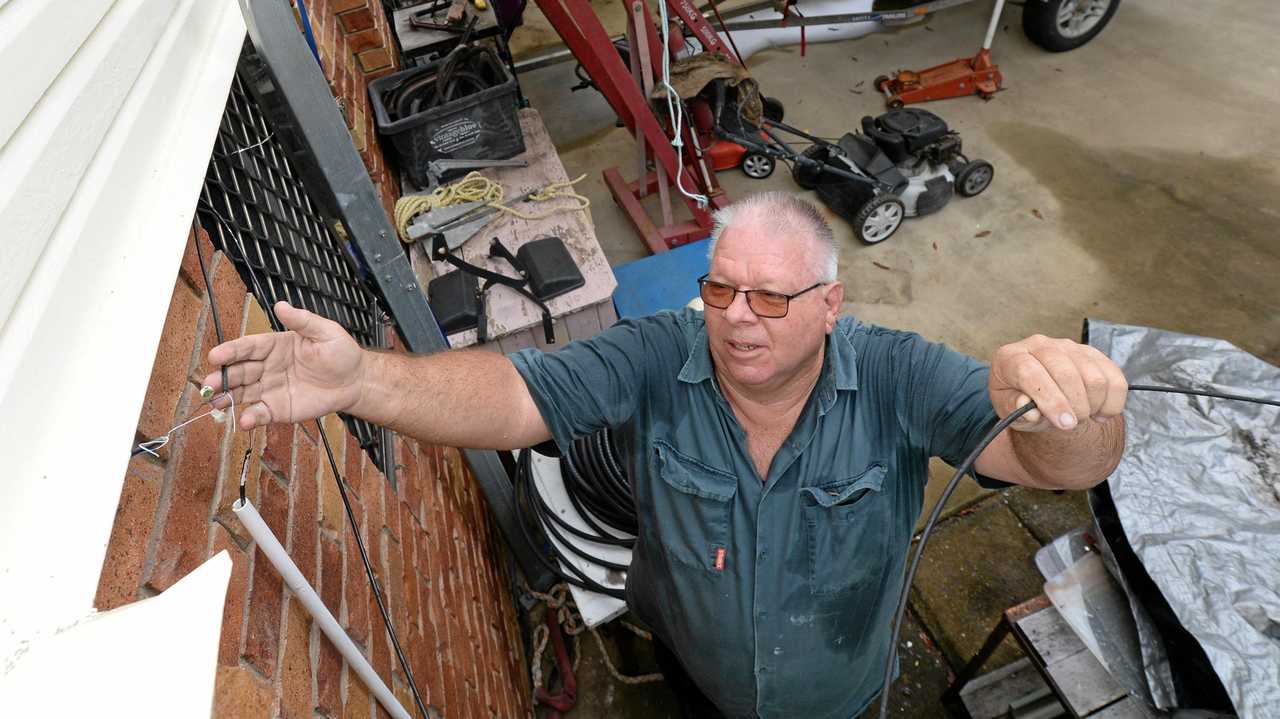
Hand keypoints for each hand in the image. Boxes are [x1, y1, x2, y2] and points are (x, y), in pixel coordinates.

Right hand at [201, 302, 366, 430]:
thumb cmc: (340, 353)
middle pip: (239, 371)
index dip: (230, 351)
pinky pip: (261, 413)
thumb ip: (302, 321)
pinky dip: (251, 418)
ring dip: (227, 398)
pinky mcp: (278, 408)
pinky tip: (245, 421)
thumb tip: (281, 305)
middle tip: (209, 384)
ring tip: (216, 403)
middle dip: (222, 378)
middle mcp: (267, 367)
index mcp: (274, 345)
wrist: (355, 381)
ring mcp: (270, 389)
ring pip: (243, 393)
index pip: (247, 347)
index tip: (215, 355)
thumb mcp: (325, 332)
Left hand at [989, 335, 1127, 431]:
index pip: (1030, 373)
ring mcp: (1067, 346)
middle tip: (1071, 424)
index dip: (1050, 400)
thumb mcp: (1007, 409)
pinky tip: (1101, 413)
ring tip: (1082, 417)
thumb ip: (1014, 409)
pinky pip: (1113, 376)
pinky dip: (1113, 401)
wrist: (1034, 391)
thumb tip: (1031, 412)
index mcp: (1009, 357)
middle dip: (1075, 406)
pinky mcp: (1091, 353)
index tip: (1064, 424)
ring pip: (1094, 376)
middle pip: (1066, 373)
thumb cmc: (1017, 399)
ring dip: (1093, 405)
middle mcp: (1039, 345)